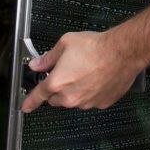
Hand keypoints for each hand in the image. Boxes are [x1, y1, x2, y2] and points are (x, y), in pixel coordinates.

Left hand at [21, 30, 143, 112]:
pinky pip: (91, 101)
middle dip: (58, 89)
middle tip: (68, 73)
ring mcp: (87, 102)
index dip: (29, 101)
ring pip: (74, 101)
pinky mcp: (101, 103)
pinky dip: (91, 93)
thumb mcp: (65, 43)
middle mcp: (70, 97)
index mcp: (57, 83)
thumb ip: (48, 57)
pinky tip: (98, 78)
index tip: (25, 106)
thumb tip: (37, 64)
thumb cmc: (97, 47)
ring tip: (87, 73)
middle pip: (56, 99)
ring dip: (76, 91)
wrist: (123, 52)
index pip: (37, 96)